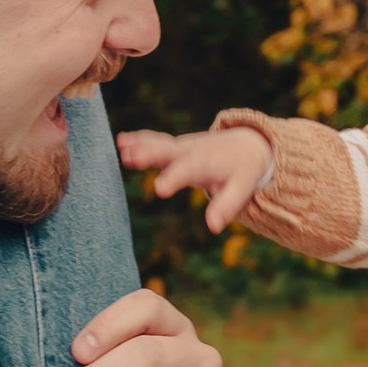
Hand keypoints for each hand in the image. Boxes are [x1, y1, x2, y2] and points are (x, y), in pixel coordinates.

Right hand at [118, 122, 273, 234]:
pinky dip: (141, 139)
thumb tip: (213, 227)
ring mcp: (182, 147)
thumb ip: (226, 206)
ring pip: (160, 145)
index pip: (189, 170)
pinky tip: (121, 141)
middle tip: (131, 159)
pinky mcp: (175, 147)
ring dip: (141, 146)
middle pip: (169, 152)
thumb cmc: (243, 171)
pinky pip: (156, 141)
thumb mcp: (241, 189)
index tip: (159, 189)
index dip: (174, 178)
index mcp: (208, 163)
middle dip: (150, 154)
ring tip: (122, 149)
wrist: (246, 146)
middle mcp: (192, 151)